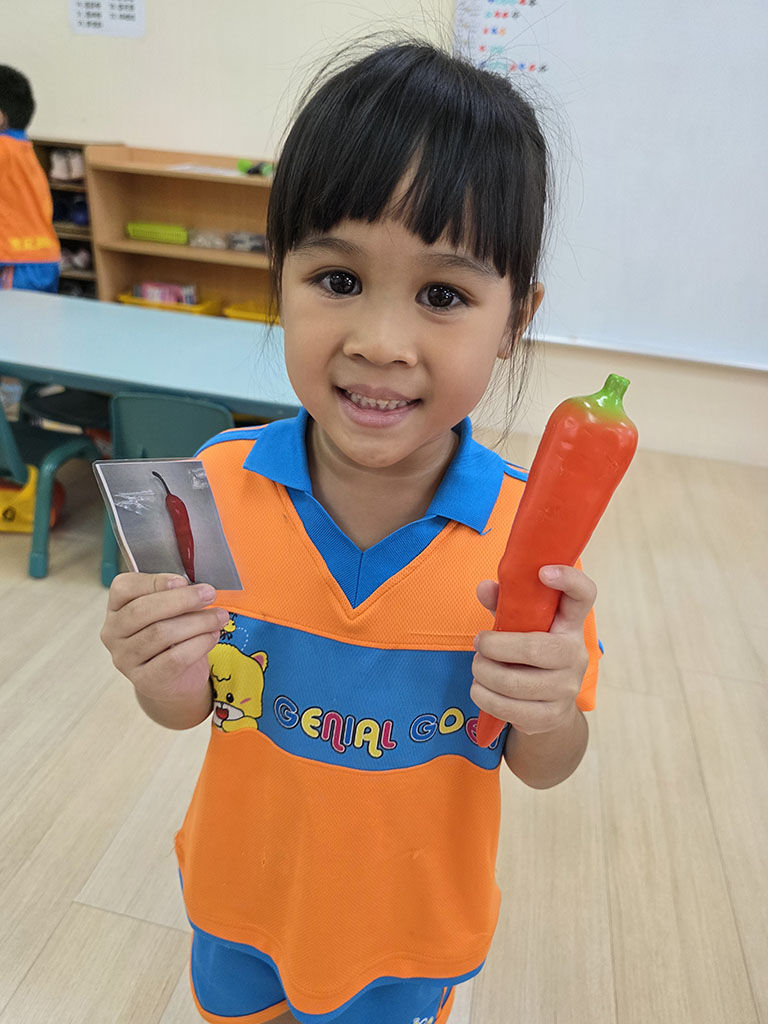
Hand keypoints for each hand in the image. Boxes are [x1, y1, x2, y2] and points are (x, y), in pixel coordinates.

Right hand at [100, 572, 227, 704]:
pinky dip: (198, 644)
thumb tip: (197, 588)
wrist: (175, 679)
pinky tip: (212, 636)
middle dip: (181, 600)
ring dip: (197, 622)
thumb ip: (175, 596)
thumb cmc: (173, 637)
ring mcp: (125, 659)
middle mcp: (113, 633)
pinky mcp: (144, 680)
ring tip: (219, 617)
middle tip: (209, 594)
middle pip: (142, 610)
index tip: (182, 580)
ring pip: (160, 633)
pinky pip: (174, 659)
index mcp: (116, 607)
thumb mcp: (170, 612)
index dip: (154, 582)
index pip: (123, 587)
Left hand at [470, 565, 596, 735]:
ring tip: (478, 668)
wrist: (549, 707)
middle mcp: (575, 655)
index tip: (543, 572)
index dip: (569, 580)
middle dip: (495, 646)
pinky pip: (509, 708)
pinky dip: (485, 697)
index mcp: (570, 625)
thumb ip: (504, 604)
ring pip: (515, 683)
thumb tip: (484, 588)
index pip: (584, 595)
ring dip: (484, 673)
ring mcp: (566, 689)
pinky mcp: (551, 716)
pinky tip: (481, 689)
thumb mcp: (520, 626)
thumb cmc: (530, 654)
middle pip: (535, 648)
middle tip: (479, 644)